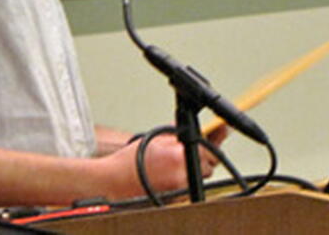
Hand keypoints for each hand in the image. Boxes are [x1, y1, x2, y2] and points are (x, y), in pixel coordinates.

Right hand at [103, 130, 219, 198]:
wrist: (114, 181)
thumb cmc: (131, 161)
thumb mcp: (158, 137)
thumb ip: (182, 134)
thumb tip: (203, 130)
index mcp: (178, 156)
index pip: (210, 150)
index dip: (211, 143)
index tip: (214, 136)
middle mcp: (182, 175)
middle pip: (209, 165)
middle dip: (202, 156)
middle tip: (186, 150)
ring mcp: (180, 190)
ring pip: (200, 177)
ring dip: (194, 168)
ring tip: (174, 162)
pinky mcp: (176, 199)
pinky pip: (190, 186)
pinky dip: (185, 178)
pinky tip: (171, 172)